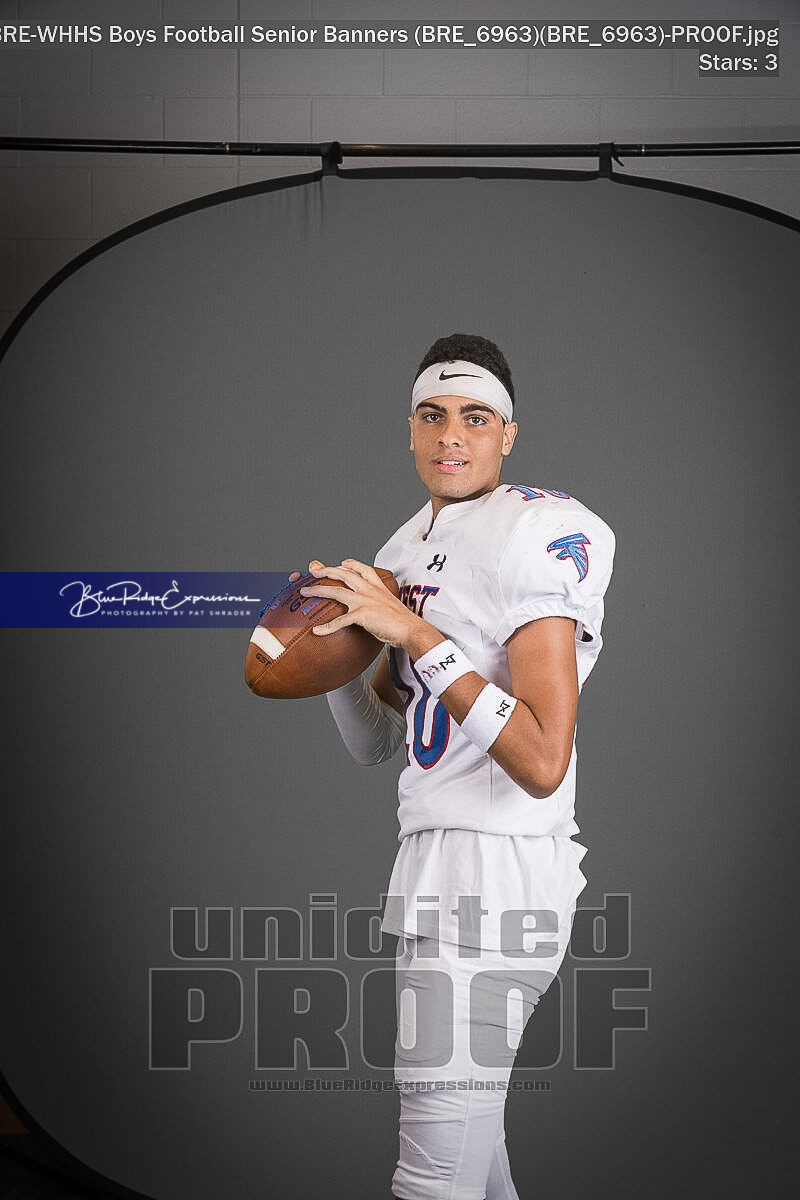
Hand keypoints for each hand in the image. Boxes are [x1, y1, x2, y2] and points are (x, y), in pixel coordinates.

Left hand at [298, 558, 416, 646]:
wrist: (410, 629)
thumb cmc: (403, 621)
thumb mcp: (392, 604)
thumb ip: (382, 603)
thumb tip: (377, 611)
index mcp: (378, 586)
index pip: (362, 568)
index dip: (350, 564)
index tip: (341, 562)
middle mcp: (369, 589)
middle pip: (343, 574)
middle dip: (326, 570)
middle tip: (313, 570)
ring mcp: (364, 601)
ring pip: (336, 591)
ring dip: (317, 590)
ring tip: (304, 592)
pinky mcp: (362, 615)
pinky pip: (340, 621)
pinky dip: (327, 627)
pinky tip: (317, 631)